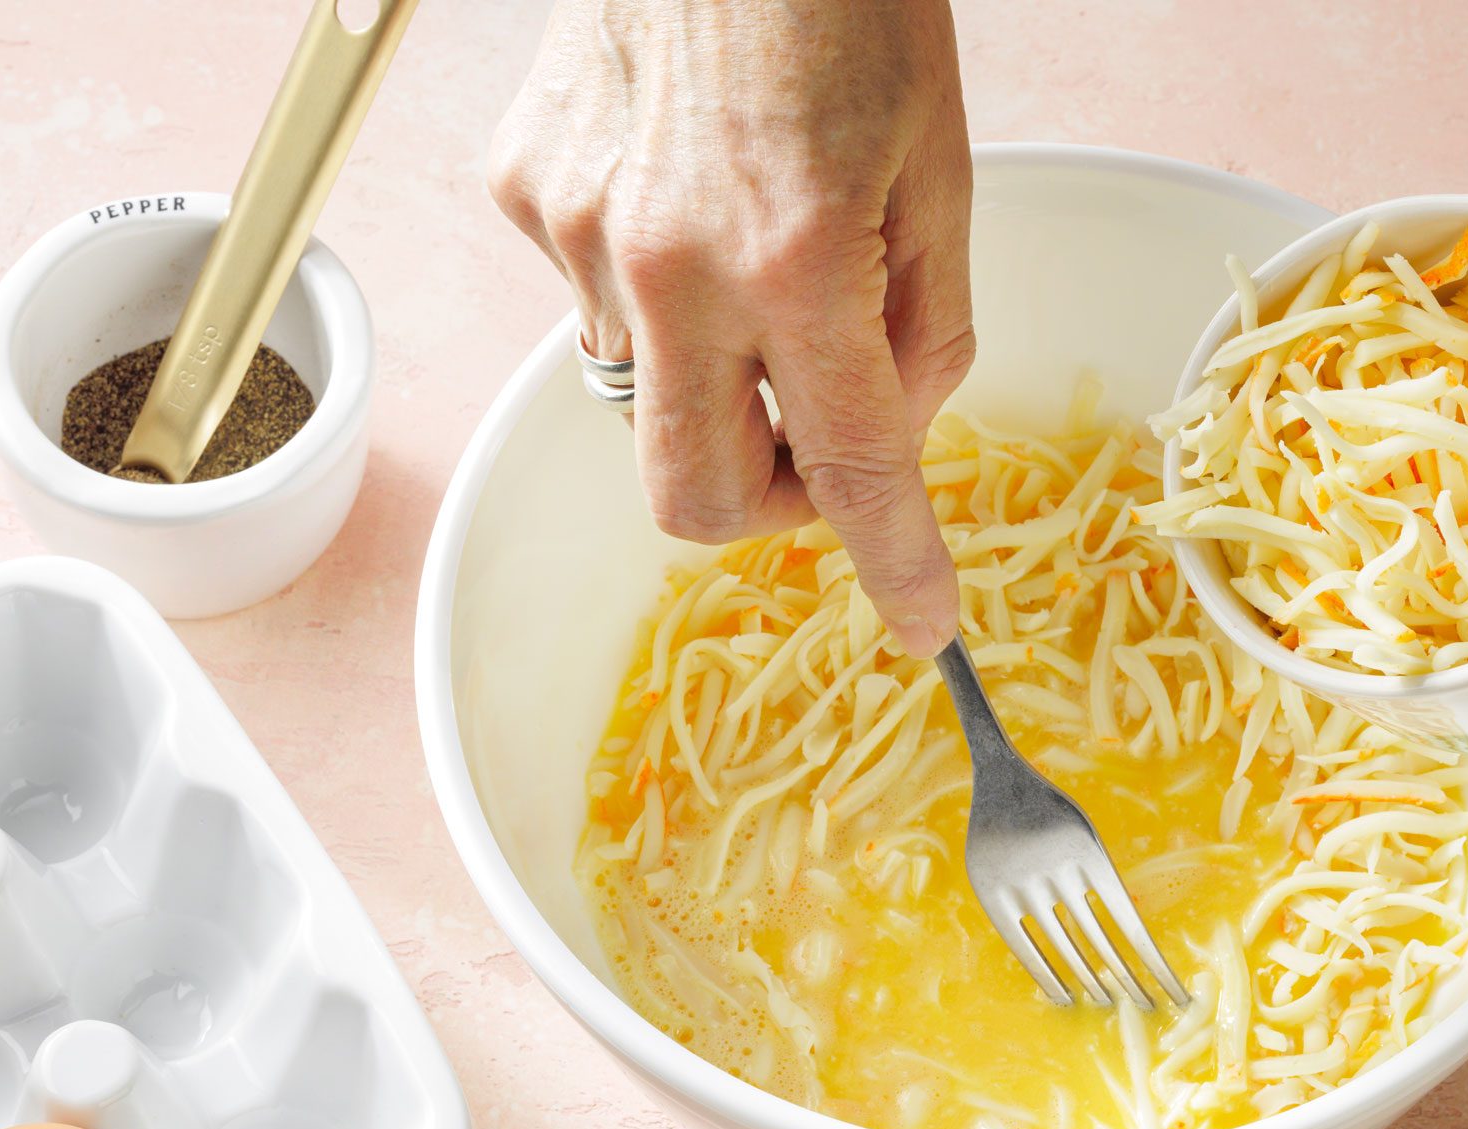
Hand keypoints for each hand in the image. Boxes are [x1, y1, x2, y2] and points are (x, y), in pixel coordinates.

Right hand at [487, 0, 972, 655]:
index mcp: (795, 256)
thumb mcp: (941, 167)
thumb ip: (923, 328)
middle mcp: (663, 264)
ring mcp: (574, 229)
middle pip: (693, 497)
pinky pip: (589, 295)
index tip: (921, 621)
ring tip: (751, 247)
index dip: (895, 561)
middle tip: (819, 443)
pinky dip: (651, 282)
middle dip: (767, 501)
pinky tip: (682, 188)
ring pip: (642, 394)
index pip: (850, 468)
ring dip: (711, 371)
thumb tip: (891, 430)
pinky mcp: (525, 188)